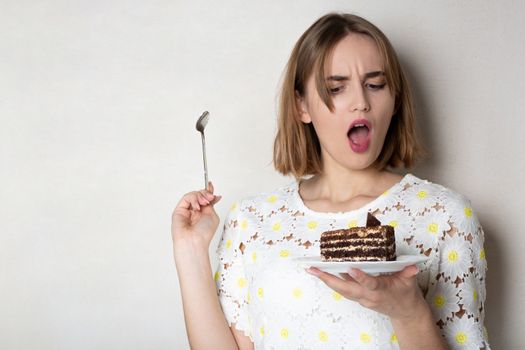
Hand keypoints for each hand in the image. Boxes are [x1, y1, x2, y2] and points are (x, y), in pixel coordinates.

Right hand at [171, 181, 221, 254]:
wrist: (194, 241)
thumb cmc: (204, 233)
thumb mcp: (213, 215)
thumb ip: (211, 204)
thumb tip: (212, 194)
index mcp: (203, 213)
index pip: (205, 198)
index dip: (208, 191)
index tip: (210, 185)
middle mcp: (195, 211)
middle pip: (199, 195)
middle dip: (205, 193)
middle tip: (210, 198)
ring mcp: (187, 210)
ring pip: (193, 195)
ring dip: (200, 196)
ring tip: (204, 203)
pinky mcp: (179, 209)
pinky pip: (186, 198)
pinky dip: (193, 199)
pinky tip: (196, 206)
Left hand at [307, 265, 427, 320]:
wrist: (406, 312)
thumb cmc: (407, 295)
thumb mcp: (410, 283)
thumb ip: (409, 274)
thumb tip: (412, 266)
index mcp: (381, 291)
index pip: (370, 284)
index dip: (360, 277)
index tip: (351, 268)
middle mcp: (368, 296)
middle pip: (346, 289)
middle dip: (329, 279)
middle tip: (314, 269)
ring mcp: (362, 299)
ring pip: (341, 290)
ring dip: (326, 280)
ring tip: (312, 269)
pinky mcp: (359, 298)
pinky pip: (343, 289)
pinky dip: (332, 281)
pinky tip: (323, 273)